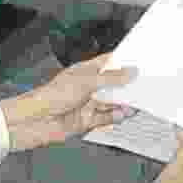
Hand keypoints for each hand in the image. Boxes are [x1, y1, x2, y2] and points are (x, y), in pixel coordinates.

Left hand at [0, 54, 136, 151]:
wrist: (36, 121)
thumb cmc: (54, 95)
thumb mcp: (87, 81)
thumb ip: (111, 78)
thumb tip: (131, 72)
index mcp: (87, 71)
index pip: (108, 63)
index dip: (123, 61)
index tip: (141, 61)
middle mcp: (89, 86)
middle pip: (113, 84)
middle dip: (127, 84)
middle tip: (146, 84)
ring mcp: (89, 103)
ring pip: (112, 102)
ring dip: (125, 102)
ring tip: (140, 100)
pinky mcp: (88, 120)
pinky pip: (107, 117)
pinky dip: (117, 116)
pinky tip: (126, 113)